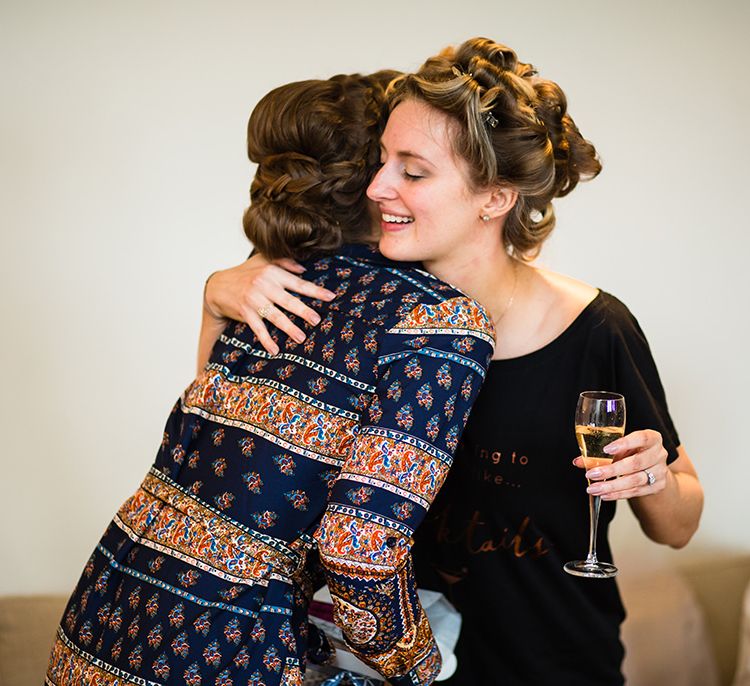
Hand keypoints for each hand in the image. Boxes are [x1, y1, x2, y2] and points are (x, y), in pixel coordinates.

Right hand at [204, 254, 334, 354]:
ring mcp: (253, 300)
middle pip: (288, 300)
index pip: (298, 283)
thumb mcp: (263, 261)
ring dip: (288, 328)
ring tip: (301, 338)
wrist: (218, 286)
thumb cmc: (245, 274)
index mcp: (272, 272)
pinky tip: (275, 349)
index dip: (315, 290)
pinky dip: (266, 340)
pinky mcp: (244, 312)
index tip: (331, 297)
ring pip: (274, 316)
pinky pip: (257, 328)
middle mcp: (264, 285)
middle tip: (317, 320)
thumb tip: (303, 269)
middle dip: (303, 311)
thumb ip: (284, 262)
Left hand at [572, 429, 668, 500]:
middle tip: (591, 474)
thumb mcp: (621, 448)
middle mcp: (659, 454)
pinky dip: (618, 494)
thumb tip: (578, 461)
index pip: (641, 438)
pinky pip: (636, 492)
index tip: (606, 449)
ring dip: (611, 486)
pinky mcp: (657, 486)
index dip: (624, 444)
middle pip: (635, 463)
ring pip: (635, 480)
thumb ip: (601, 453)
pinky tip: (605, 495)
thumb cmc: (633, 453)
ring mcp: (660, 472)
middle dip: (611, 470)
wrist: (653, 468)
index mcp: (652, 438)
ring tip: (594, 489)